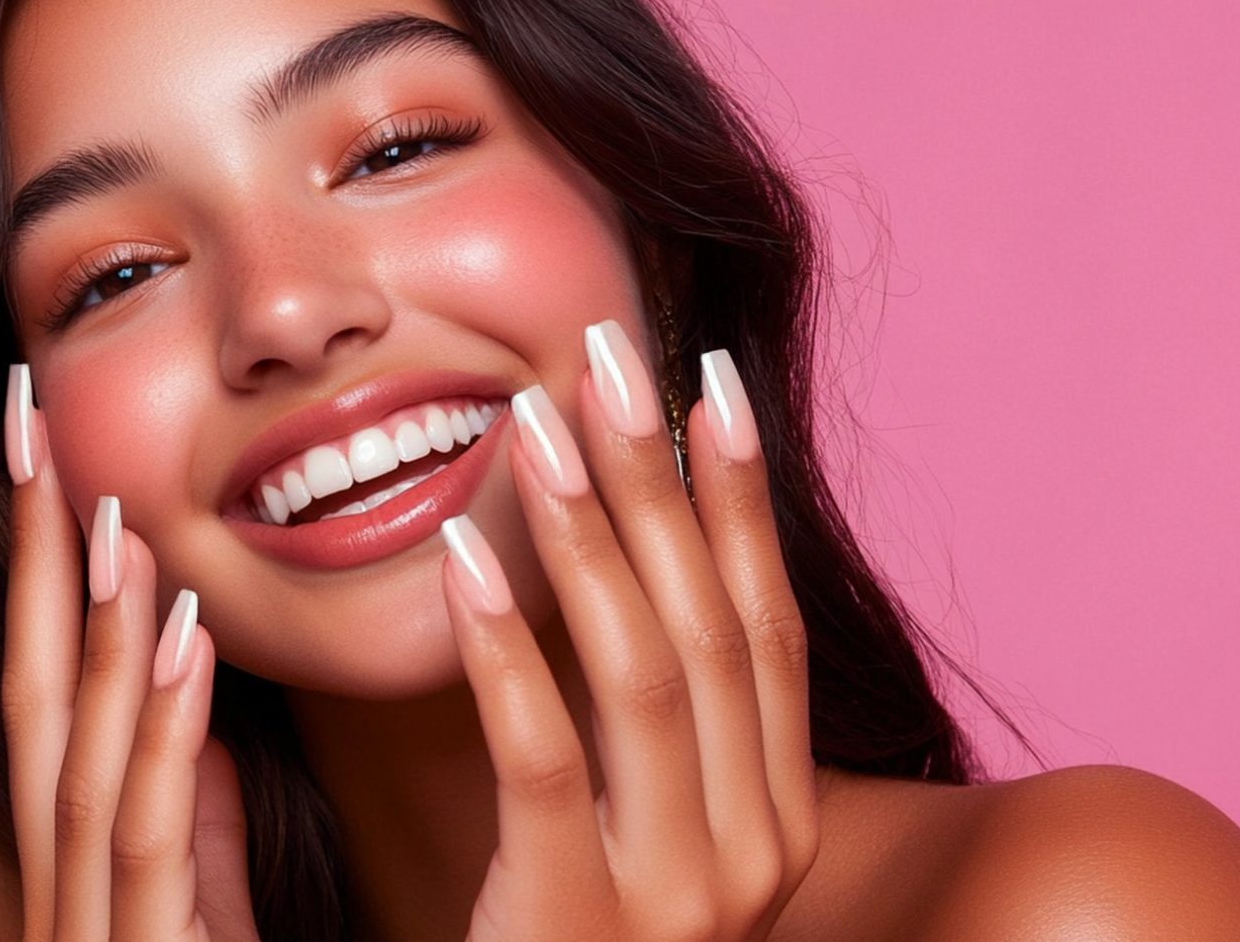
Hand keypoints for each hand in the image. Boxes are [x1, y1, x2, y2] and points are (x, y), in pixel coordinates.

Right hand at [0, 363, 259, 940]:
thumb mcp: (205, 914)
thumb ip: (194, 820)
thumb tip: (194, 704)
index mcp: (89, 860)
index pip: (56, 687)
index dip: (46, 569)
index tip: (52, 454)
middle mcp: (69, 882)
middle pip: (36, 693)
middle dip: (28, 558)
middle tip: (27, 417)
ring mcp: (94, 926)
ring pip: (79, 751)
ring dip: (85, 623)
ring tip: (105, 503)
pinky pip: (150, 837)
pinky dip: (159, 729)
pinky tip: (178, 636)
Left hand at [438, 324, 819, 940]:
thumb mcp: (629, 824)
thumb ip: (636, 718)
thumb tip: (607, 557)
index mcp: (775, 815)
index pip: (764, 624)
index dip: (738, 497)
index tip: (706, 380)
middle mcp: (757, 850)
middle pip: (712, 625)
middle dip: (661, 481)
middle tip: (610, 355)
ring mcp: (685, 897)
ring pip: (645, 674)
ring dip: (592, 536)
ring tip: (539, 422)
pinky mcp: (584, 923)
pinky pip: (548, 759)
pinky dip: (509, 649)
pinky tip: (463, 556)